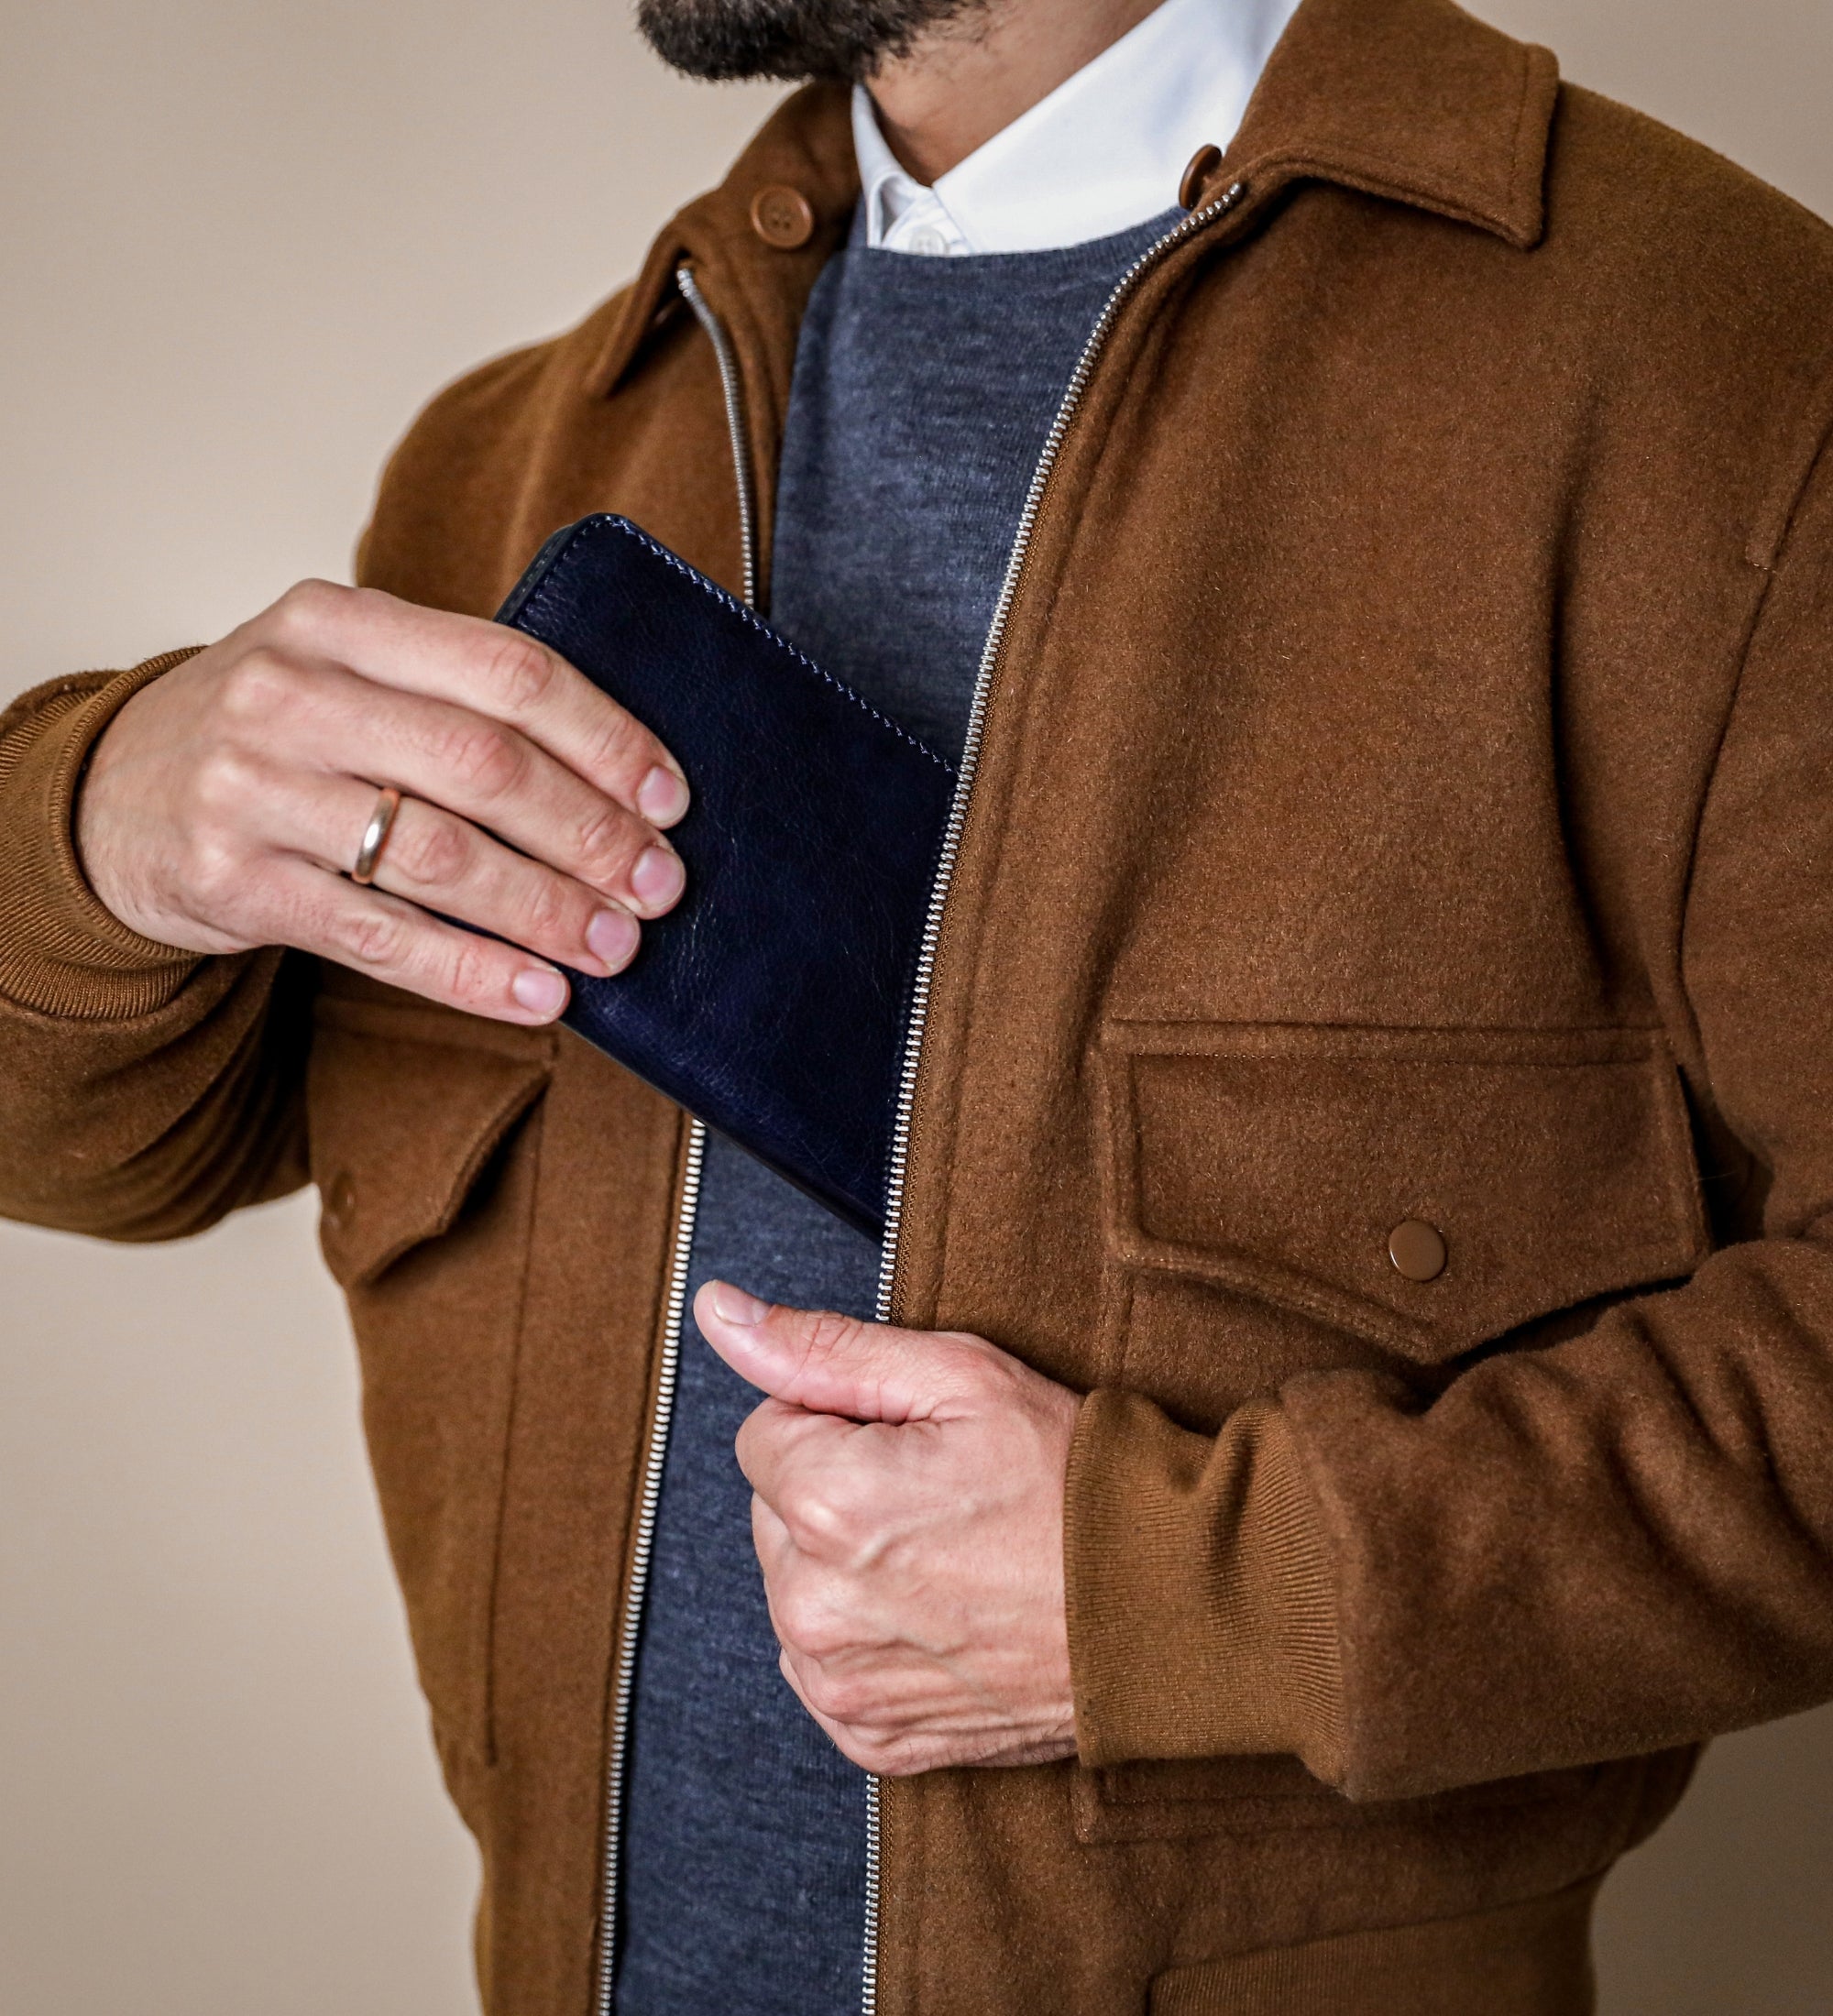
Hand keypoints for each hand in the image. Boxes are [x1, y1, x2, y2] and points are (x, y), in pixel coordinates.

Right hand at [75, 580, 690, 1022]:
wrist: (111, 795)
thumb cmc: (276, 734)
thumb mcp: (345, 672)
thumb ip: (456, 695)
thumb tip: (624, 781)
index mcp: (339, 619)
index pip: (508, 671)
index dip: (605, 739)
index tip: (670, 798)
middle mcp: (289, 692)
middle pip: (483, 765)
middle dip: (590, 834)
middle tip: (658, 885)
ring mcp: (251, 787)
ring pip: (439, 857)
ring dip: (545, 910)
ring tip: (614, 947)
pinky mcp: (232, 882)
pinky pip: (379, 936)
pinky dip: (471, 973)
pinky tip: (538, 994)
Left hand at [695, 1281, 1081, 1775]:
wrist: (1167, 1606)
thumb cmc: (1072, 1480)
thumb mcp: (958, 1375)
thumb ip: (823, 1347)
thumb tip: (719, 1311)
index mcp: (826, 1503)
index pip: (767, 1431)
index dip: (841, 1421)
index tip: (917, 1440)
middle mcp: (815, 1607)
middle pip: (776, 1513)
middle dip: (839, 1491)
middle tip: (944, 1496)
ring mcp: (841, 1684)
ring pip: (799, 1587)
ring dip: (850, 1567)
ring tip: (953, 1555)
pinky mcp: (870, 1737)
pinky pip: (827, 1664)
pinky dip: (873, 1638)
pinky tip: (945, 1612)